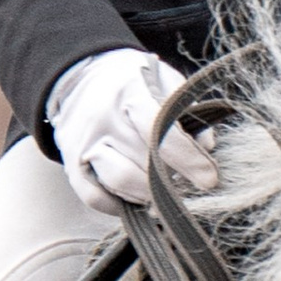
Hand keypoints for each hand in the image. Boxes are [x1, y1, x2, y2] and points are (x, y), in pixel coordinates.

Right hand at [47, 50, 218, 210]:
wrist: (83, 76)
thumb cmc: (133, 82)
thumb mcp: (164, 81)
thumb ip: (186, 111)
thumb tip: (205, 147)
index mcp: (129, 92)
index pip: (159, 130)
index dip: (188, 159)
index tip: (209, 179)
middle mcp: (103, 118)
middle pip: (145, 161)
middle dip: (172, 177)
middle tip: (185, 179)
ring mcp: (84, 143)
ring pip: (121, 181)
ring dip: (148, 193)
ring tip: (161, 188)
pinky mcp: (72, 164)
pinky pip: (96, 197)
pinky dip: (119, 204)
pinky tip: (135, 196)